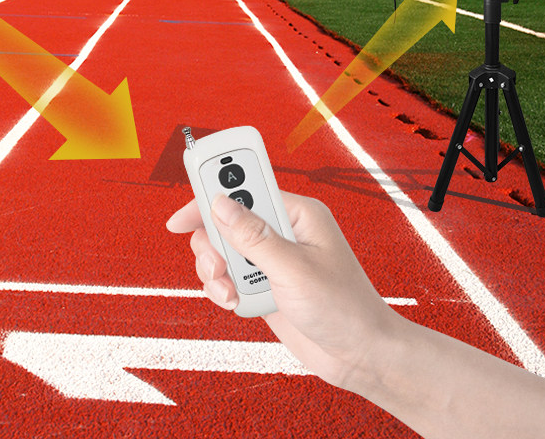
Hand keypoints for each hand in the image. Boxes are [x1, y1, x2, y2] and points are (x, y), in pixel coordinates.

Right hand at [166, 192, 398, 390]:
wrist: (359, 356)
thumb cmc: (344, 307)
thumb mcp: (294, 269)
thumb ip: (253, 236)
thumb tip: (220, 203)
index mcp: (296, 213)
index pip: (247, 188)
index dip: (213, 190)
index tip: (185, 210)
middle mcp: (280, 231)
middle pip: (225, 219)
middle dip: (212, 241)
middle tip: (215, 262)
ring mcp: (269, 258)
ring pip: (220, 249)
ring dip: (215, 270)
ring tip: (228, 290)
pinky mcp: (261, 283)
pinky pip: (225, 275)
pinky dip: (221, 288)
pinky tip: (235, 301)